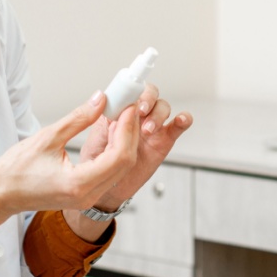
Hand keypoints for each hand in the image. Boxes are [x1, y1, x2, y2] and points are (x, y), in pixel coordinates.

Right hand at [0, 92, 142, 216]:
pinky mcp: (85, 195)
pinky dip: (114, 151)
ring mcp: (87, 198)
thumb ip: (78, 119)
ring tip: (119, 116)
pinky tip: (109, 133)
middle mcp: (87, 195)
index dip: (128, 129)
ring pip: (120, 168)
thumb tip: (100, 100)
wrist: (1, 194)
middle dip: (130, 132)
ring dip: (123, 141)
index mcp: (79, 184)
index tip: (128, 107)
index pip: (119, 156)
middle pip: (125, 163)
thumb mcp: (48, 137)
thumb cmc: (16, 171)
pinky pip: (109, 172)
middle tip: (127, 107)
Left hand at [78, 83, 191, 208]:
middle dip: (147, 99)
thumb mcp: (94, 135)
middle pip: (151, 93)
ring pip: (163, 107)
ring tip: (147, 130)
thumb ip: (101, 117)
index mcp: (120, 109)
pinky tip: (180, 121)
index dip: (133, 88)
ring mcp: (153, 128)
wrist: (105, 188)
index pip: (131, 88)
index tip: (129, 96)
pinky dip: (183, 120)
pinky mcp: (164, 142)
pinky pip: (177, 127)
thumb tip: (104, 97)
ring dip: (158, 114)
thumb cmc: (96, 161)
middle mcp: (138, 116)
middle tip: (140, 111)